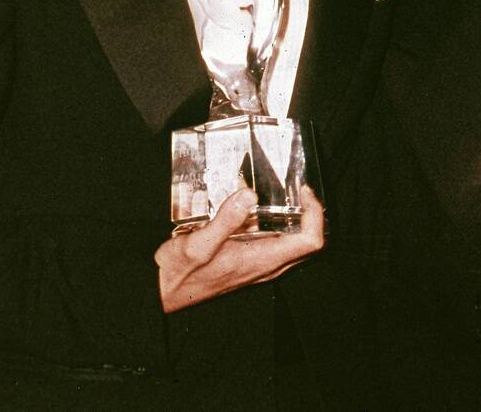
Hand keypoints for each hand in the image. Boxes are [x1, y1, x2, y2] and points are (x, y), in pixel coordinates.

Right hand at [154, 185, 323, 311]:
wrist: (164, 293)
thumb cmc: (180, 273)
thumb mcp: (198, 243)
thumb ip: (225, 220)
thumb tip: (249, 195)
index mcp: (262, 260)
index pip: (310, 241)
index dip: (316, 214)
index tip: (304, 191)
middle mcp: (266, 265)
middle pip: (307, 241)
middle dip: (308, 212)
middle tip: (296, 189)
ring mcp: (259, 266)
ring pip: (291, 242)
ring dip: (289, 217)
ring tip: (273, 193)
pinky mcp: (248, 263)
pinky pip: (272, 243)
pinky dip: (269, 222)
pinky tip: (246, 206)